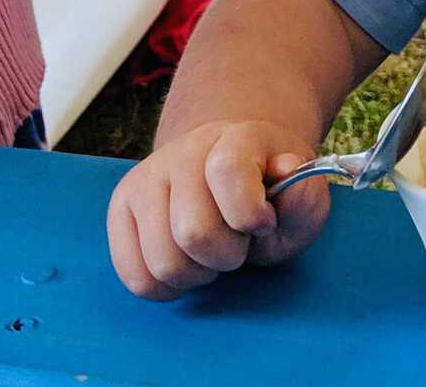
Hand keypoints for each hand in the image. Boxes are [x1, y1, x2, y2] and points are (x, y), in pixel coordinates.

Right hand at [107, 120, 332, 298]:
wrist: (229, 173)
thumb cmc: (268, 195)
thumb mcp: (301, 198)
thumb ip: (303, 195)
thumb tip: (287, 171)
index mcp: (233, 138)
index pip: (227, 171)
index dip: (250, 214)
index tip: (263, 223)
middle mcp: (182, 151)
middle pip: (193, 231)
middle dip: (226, 255)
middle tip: (238, 242)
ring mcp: (146, 177)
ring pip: (162, 259)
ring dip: (196, 273)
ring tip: (210, 252)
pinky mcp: (121, 207)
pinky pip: (133, 274)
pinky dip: (165, 286)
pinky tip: (185, 264)